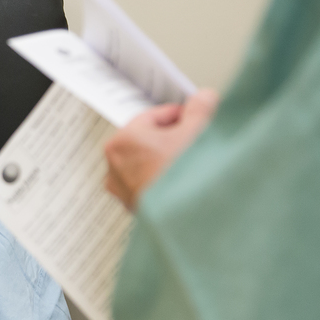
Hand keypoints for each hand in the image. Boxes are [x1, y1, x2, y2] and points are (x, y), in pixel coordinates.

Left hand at [104, 89, 218, 210]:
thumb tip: (204, 98)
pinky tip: (184, 184)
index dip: (180, 116)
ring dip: (169, 161)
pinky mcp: (133, 208)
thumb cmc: (185, 179)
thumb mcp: (198, 132)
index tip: (195, 118)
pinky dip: (165, 182)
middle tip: (196, 142)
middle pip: (149, 140)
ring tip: (192, 166)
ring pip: (149, 163)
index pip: (154, 116)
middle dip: (173, 139)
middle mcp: (115, 165)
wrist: (188, 221)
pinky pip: (150, 185)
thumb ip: (200, 109)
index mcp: (123, 140)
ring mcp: (122, 189)